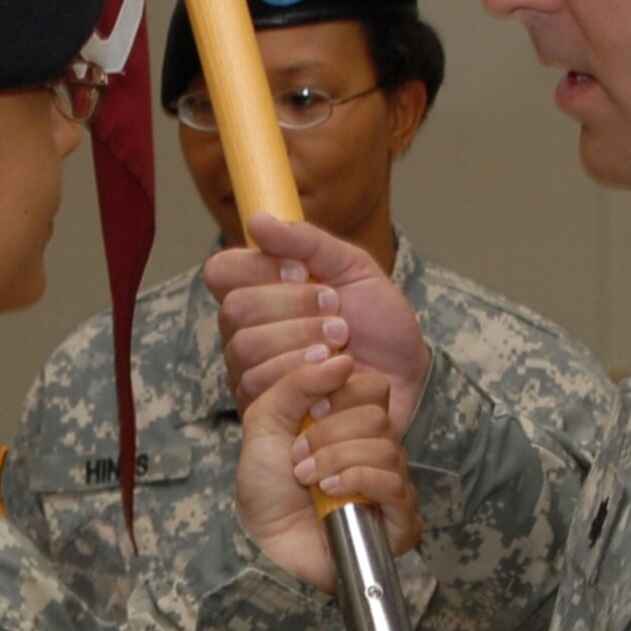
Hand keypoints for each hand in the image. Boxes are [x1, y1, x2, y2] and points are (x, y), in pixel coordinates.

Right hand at [205, 213, 432, 434]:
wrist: (408, 377)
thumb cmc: (379, 323)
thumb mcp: (354, 268)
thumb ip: (308, 242)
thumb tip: (257, 220)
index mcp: (258, 291)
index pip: (222, 271)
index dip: (260, 269)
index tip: (305, 272)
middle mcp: (244, 331)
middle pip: (236, 310)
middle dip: (294, 308)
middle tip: (338, 317)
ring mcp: (249, 371)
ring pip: (245, 349)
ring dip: (303, 342)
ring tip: (340, 347)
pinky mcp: (264, 410)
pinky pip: (261, 388)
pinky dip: (306, 377)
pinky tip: (334, 376)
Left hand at [235, 350, 419, 590]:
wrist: (261, 542)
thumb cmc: (265, 487)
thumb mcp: (266, 421)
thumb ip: (296, 383)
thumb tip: (341, 359)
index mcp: (350, 421)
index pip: (371, 385)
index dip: (337, 395)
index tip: (306, 416)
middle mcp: (376, 447)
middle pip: (377, 415)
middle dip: (328, 433)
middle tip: (297, 456)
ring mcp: (390, 482)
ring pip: (384, 446)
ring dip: (336, 459)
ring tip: (306, 478)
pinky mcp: (399, 516)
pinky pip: (393, 482)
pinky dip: (356, 479)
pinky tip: (329, 492)